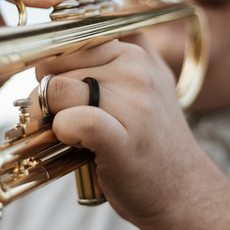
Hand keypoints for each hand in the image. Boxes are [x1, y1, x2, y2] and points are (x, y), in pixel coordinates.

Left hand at [30, 35, 229, 229]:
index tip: (59, 90)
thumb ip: (115, 56)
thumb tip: (60, 41)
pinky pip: (73, 120)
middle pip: (57, 63)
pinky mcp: (122, 137)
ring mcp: (132, 102)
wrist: (183, 190)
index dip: (53, 65)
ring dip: (49, 114)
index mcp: (135, 52)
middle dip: (46, 91)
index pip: (70, 39)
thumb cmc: (150, 140)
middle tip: (60, 117)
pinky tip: (74, 142)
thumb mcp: (146, 83)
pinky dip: (61, 130)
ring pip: (56, 89)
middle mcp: (136, 69)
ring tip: (69, 133)